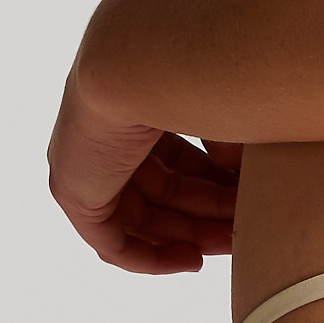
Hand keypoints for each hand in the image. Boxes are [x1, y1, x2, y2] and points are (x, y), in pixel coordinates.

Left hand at [48, 67, 242, 273]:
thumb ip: (232, 144)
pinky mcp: (73, 190)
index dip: (216, 182)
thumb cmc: (192, 69)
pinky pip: (110, 240)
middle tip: (246, 229)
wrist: (144, 61)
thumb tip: (243, 176)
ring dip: (188, 234)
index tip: (250, 198)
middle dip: (208, 213)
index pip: (177, 157)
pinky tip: (193, 261)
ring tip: (231, 246)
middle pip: (162, 188)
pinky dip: (151, 256)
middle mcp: (107, 129)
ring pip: (141, 214)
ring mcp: (86, 160)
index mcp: (139, 99)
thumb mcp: (223, 111)